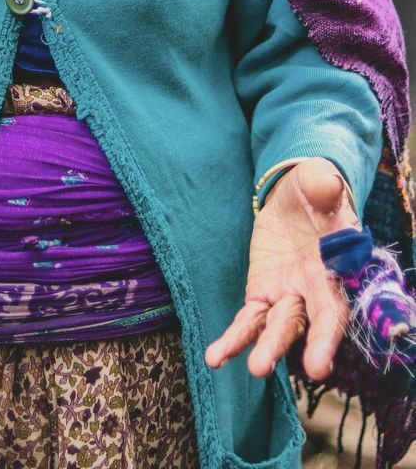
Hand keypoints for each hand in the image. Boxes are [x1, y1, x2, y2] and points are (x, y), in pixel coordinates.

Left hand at [205, 158, 359, 380]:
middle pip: (301, 322)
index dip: (326, 337)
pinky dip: (234, 339)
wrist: (298, 198)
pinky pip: (249, 318)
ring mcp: (286, 293)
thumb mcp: (319, 180)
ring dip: (261, 347)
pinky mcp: (261, 291)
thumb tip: (328, 184)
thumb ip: (324, 184)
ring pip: (274, 325)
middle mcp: (312, 289)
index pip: (332, 309)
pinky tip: (215, 357)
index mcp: (334, 268)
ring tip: (250, 369)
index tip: (319, 366)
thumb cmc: (316, 191)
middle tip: (263, 367)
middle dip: (284, 345)